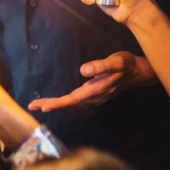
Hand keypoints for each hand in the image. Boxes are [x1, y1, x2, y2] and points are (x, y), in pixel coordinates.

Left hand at [28, 51, 154, 111]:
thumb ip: (100, 66)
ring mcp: (94, 98)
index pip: (73, 99)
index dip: (58, 104)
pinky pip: (75, 102)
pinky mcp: (94, 96)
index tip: (43, 107)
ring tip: (37, 105)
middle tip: (31, 106)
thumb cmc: (126, 64)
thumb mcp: (116, 61)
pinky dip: (63, 103)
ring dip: (55, 105)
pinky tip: (55, 103)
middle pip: (69, 104)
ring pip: (71, 104)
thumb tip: (83, 70)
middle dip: (50, 105)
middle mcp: (94, 97)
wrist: (138, 72)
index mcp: (96, 90)